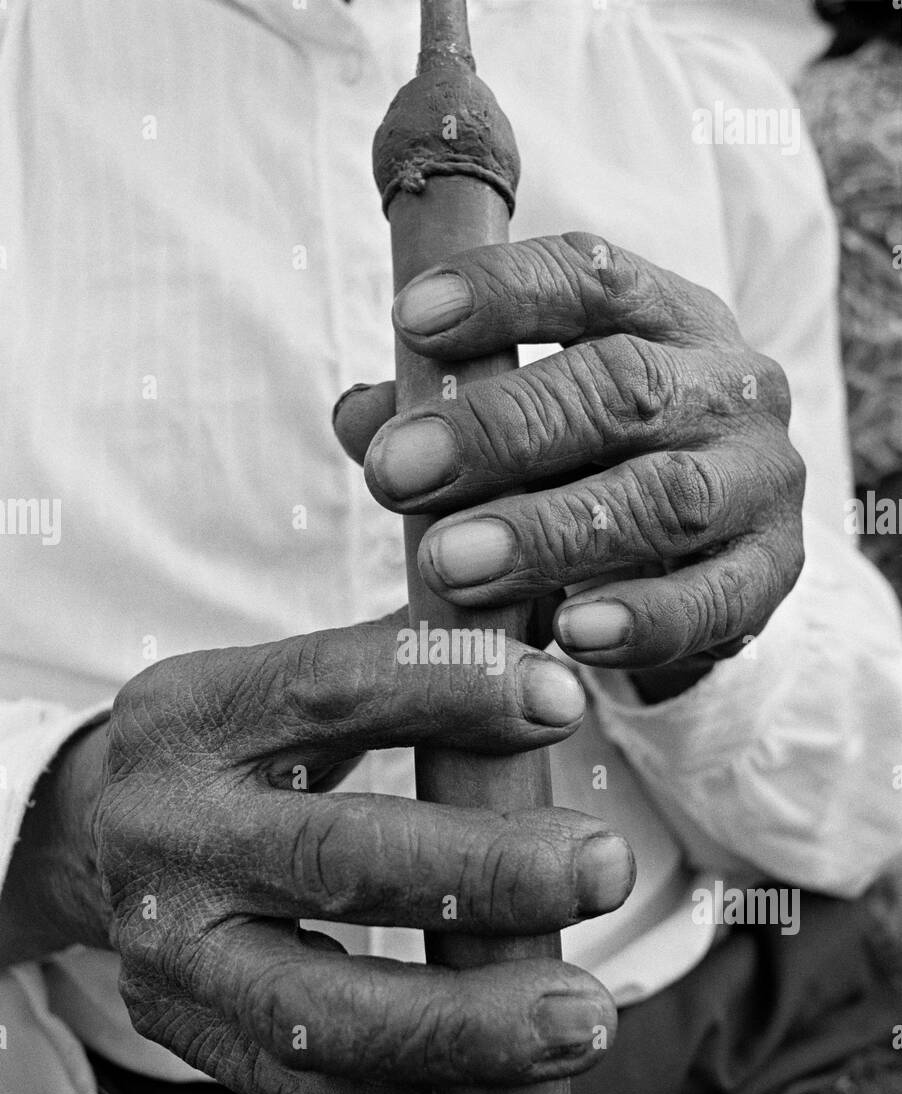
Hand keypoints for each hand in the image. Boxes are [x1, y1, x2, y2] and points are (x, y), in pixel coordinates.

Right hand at [5, 616, 631, 1093]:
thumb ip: (403, 665)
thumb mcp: (287, 689)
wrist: (103, 836)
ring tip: (586, 1019)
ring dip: (469, 1024)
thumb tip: (553, 655)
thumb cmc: (244, 751)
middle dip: (488, 871)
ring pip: (321, 1009)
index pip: (327, 690)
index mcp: (193, 714)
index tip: (564, 701)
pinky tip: (500, 1093)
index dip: (450, 690)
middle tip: (607, 868)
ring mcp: (164, 947)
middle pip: (337, 857)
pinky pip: (302, 1091)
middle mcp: (165, 830)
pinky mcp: (179, 1031)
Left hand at [333, 234, 804, 693]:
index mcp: (667, 318)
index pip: (593, 276)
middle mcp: (729, 385)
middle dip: (499, 431)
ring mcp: (761, 479)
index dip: (503, 293)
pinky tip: (570, 636)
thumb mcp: (526, 427)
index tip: (409, 320)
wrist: (700, 557)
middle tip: (397, 474)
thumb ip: (448, 413)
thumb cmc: (591, 467)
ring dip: (548, 533)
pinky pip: (713, 601)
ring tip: (450, 566)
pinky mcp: (772, 572)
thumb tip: (361, 416)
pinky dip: (639, 621)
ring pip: (663, 497)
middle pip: (622, 387)